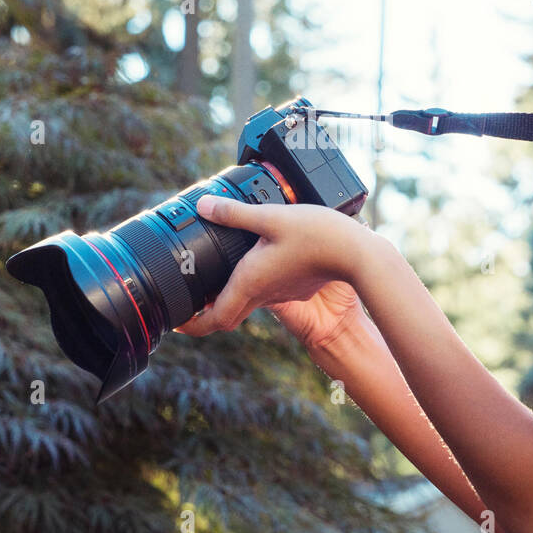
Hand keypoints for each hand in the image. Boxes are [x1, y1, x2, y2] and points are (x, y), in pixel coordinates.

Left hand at [170, 195, 370, 343]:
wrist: (357, 254)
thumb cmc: (317, 236)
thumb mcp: (271, 217)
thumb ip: (235, 213)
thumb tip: (204, 207)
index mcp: (250, 282)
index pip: (214, 318)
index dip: (191, 325)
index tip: (175, 323)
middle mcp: (263, 293)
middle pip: (227, 316)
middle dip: (205, 315)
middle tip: (189, 303)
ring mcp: (282, 292)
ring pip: (247, 303)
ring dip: (228, 297)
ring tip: (215, 277)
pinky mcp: (297, 285)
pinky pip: (267, 291)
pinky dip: (252, 284)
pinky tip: (254, 261)